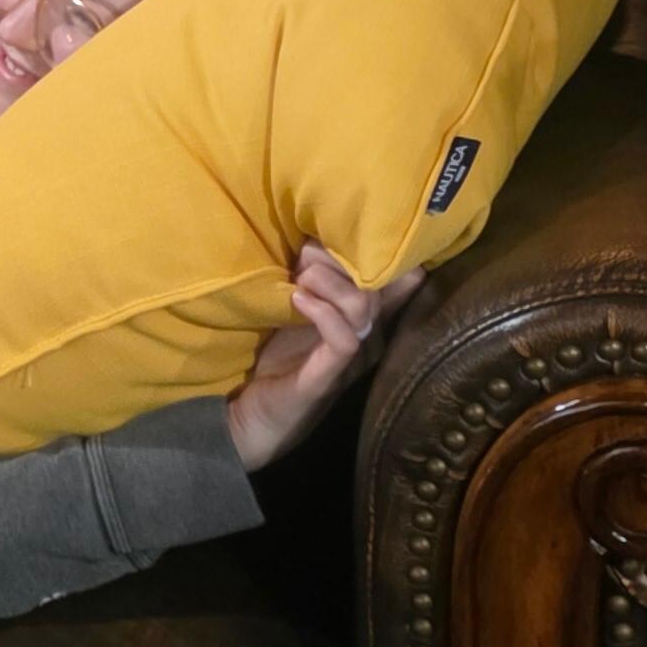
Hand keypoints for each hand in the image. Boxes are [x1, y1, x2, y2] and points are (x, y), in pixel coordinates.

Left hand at [226, 244, 429, 471]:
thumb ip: (314, 280)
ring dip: (328, 282)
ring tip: (299, 279)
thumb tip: (319, 235)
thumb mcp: (296, 310)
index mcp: (365, 321)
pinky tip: (298, 300)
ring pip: (363, 308)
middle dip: (337, 259)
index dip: (376, 250)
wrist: (249, 418)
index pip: (397, 279)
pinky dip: (322, 312)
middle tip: (303, 258)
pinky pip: (344, 339)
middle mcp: (366, 339)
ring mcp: (350, 360)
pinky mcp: (329, 378)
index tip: (339, 229)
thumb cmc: (273, 358)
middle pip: (375, 285)